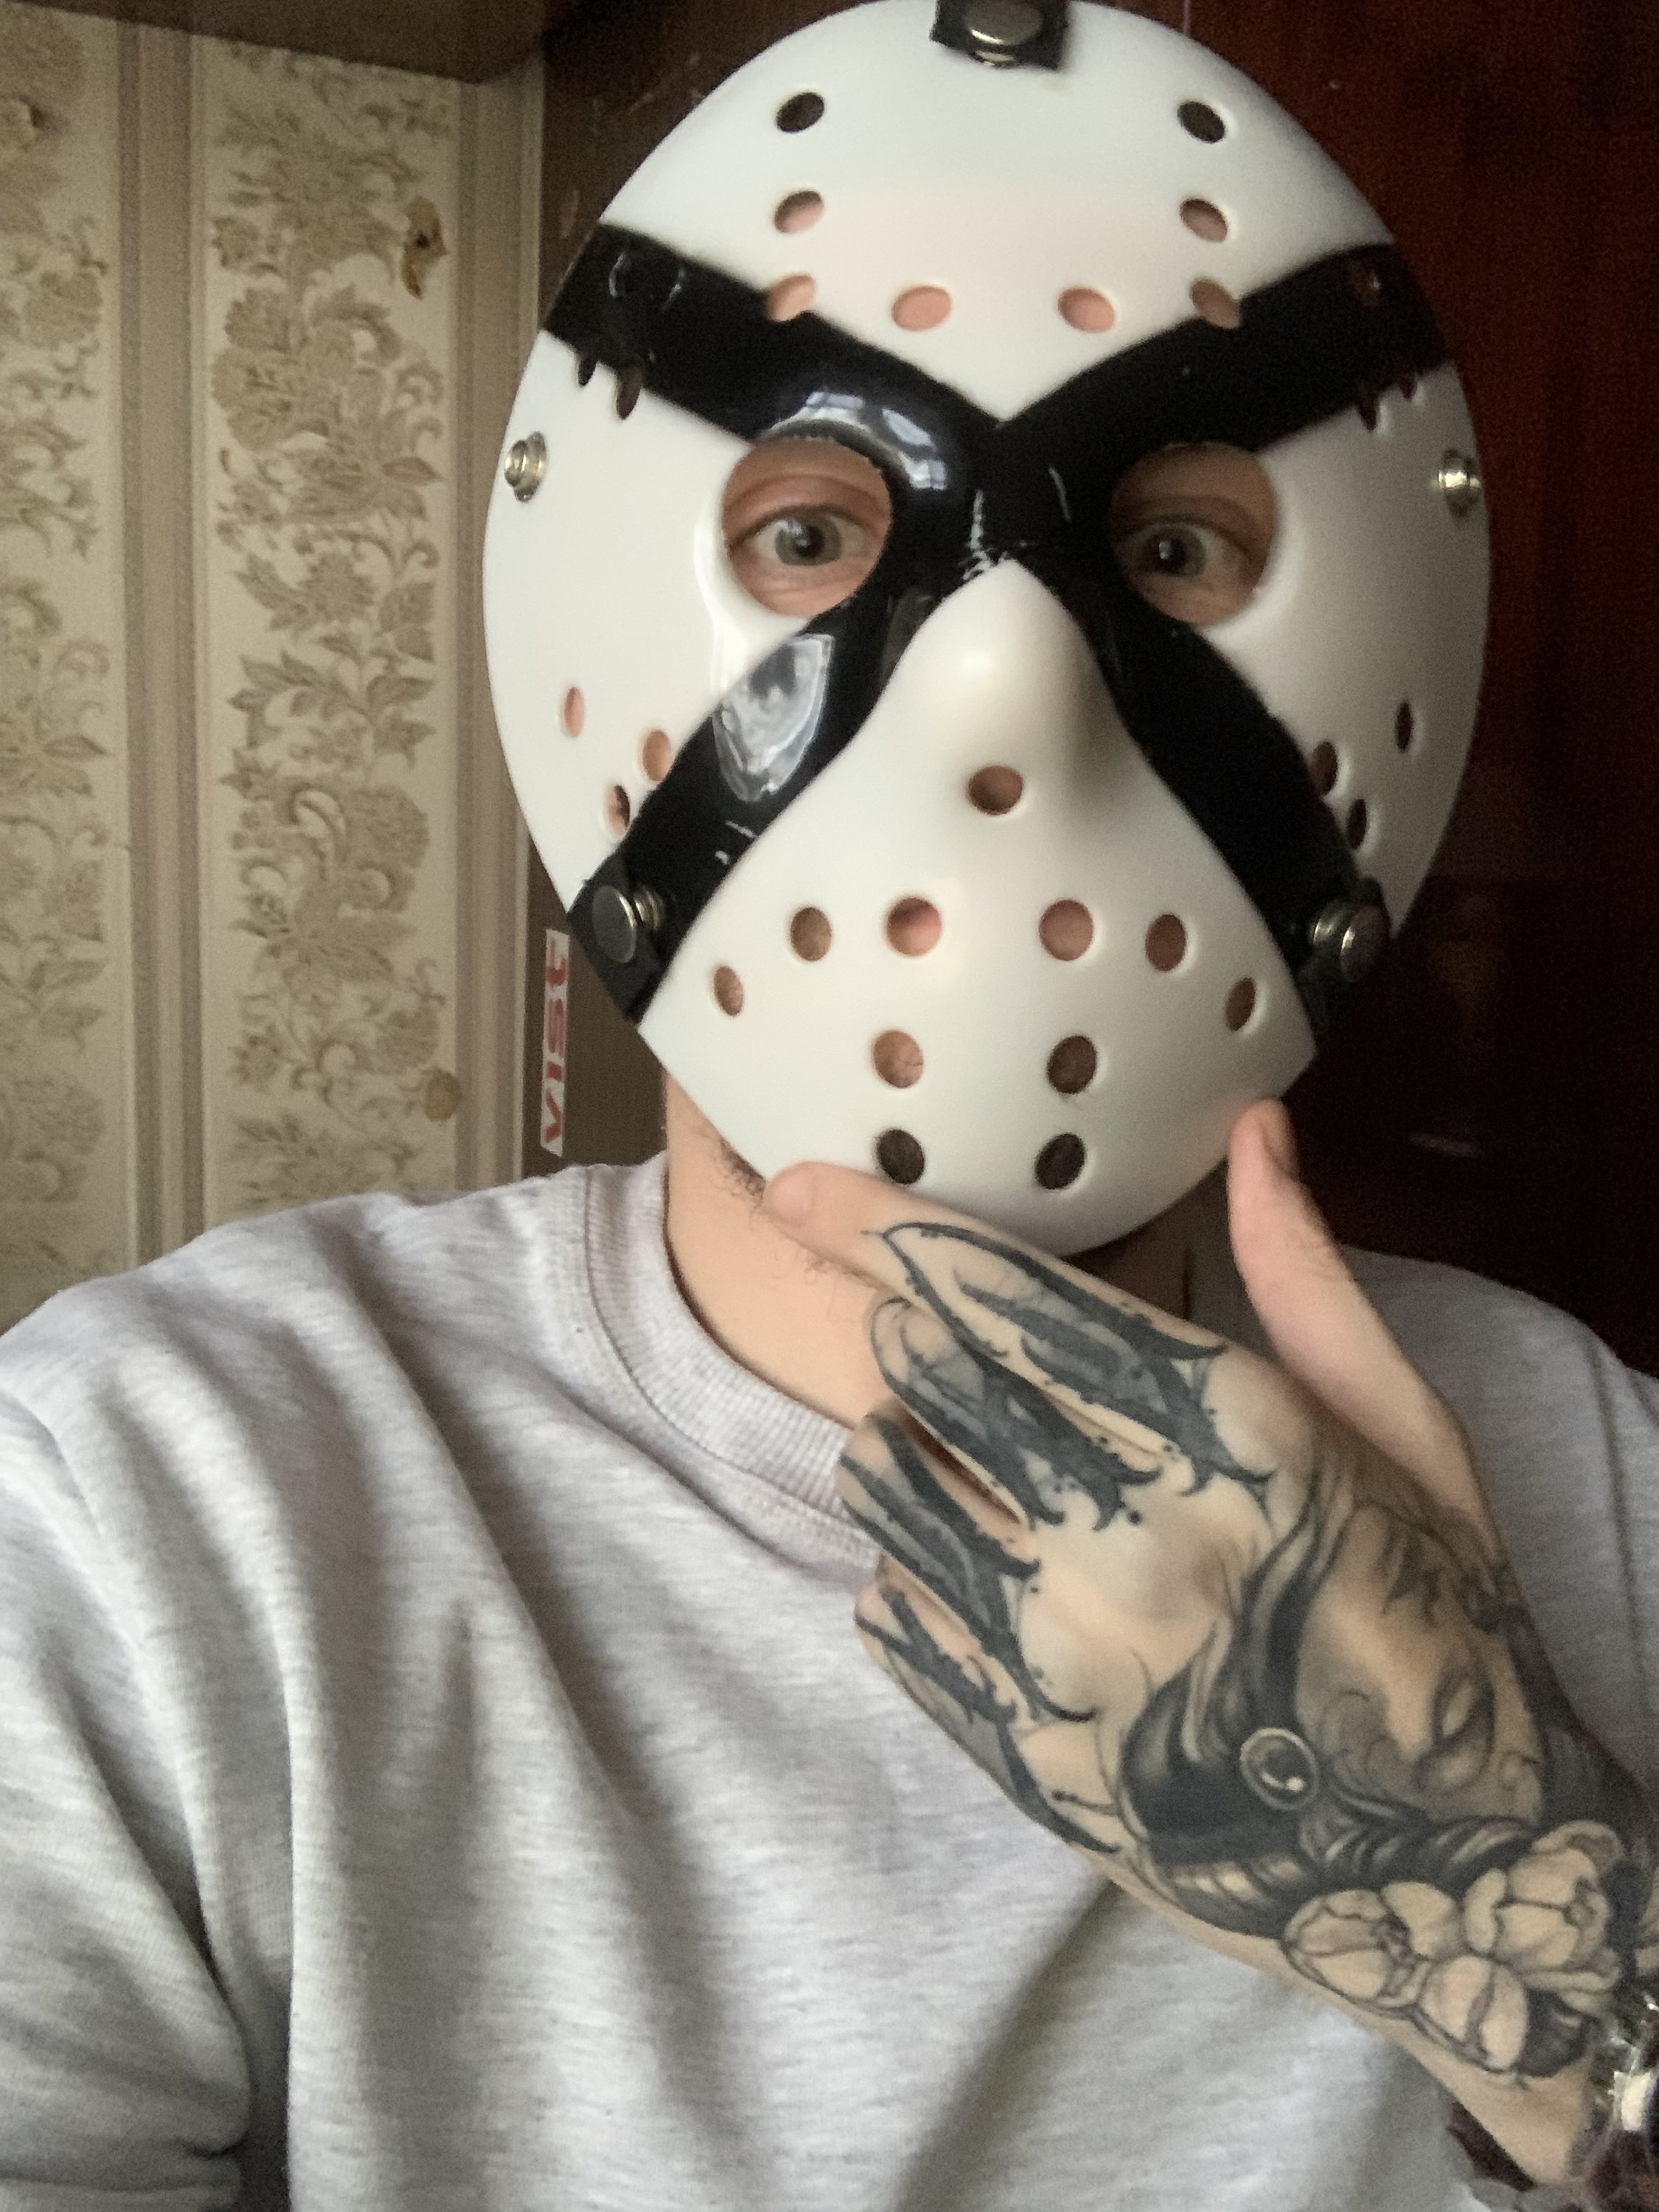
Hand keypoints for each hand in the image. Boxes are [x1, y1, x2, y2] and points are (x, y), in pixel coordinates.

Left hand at [763, 1103, 1658, 2184]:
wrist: (1452, 1867)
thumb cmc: (1435, 1616)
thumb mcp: (1408, 1431)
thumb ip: (1306, 1272)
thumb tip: (1250, 1125)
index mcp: (1229, 1433)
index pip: (1007, 1296)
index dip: (883, 1224)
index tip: (799, 1184)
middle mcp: (1128, 1533)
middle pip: (921, 1371)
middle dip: (918, 1333)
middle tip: (971, 1353)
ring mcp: (1060, 1656)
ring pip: (877, 1481)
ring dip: (907, 1446)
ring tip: (987, 1469)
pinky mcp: (1018, 1751)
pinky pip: (886, 1607)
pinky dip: (916, 1568)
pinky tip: (995, 1581)